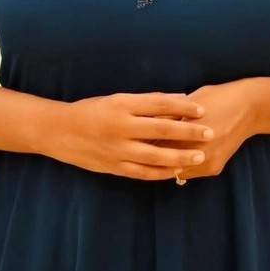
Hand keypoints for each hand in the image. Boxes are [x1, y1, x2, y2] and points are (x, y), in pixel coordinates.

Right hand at [43, 92, 214, 180]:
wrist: (60, 131)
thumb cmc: (92, 109)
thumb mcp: (118, 98)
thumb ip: (148, 101)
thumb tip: (179, 98)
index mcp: (122, 105)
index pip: (159, 104)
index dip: (182, 107)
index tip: (201, 109)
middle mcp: (121, 127)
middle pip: (161, 130)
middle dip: (188, 132)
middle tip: (210, 132)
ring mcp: (117, 149)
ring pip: (155, 155)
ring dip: (180, 156)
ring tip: (199, 155)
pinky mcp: (114, 167)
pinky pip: (142, 172)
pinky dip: (161, 172)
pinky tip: (176, 170)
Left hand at [149, 81, 255, 180]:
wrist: (247, 108)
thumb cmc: (215, 98)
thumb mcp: (188, 102)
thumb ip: (167, 116)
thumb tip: (145, 122)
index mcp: (187, 133)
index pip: (155, 144)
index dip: (143, 141)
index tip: (134, 138)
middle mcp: (196, 153)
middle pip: (164, 161)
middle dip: (151, 154)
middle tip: (140, 147)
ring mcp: (206, 163)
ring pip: (176, 170)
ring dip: (167, 162)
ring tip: (155, 153)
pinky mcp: (214, 169)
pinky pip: (190, 172)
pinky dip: (181, 165)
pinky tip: (174, 156)